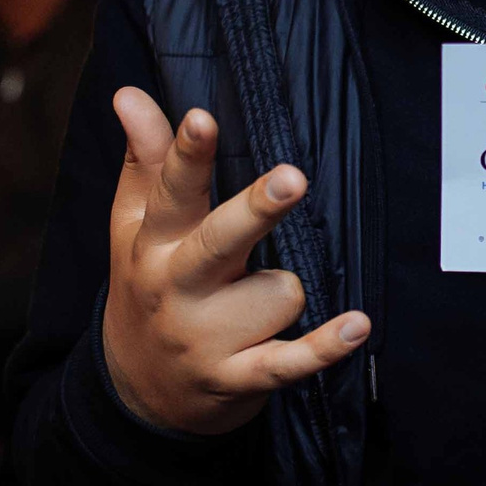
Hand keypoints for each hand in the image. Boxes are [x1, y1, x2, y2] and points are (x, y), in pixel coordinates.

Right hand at [102, 88, 369, 434]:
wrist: (139, 391)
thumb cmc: (149, 289)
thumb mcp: (134, 228)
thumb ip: (144, 161)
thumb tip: (129, 93)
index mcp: (152, 244)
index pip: (171, 191)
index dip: (187, 155)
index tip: (202, 118)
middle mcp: (176, 288)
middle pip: (221, 241)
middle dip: (257, 211)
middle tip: (293, 178)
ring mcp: (206, 337)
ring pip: (281, 291)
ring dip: (283, 293)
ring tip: (255, 305)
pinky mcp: (238, 377)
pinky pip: (289, 361)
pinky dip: (323, 348)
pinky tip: (356, 325)